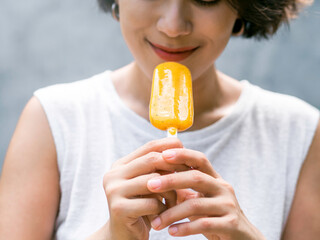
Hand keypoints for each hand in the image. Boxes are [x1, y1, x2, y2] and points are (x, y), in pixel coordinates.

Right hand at [103, 138, 189, 239]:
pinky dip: (163, 209)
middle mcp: (113, 174)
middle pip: (151, 160)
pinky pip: (152, 203)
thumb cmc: (142, 209)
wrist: (124, 237)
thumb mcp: (150, 186)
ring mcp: (114, 191)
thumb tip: (182, 148)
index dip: (169, 146)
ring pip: (154, 181)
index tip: (186, 150)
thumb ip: (160, 169)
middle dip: (174, 167)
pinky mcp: (119, 208)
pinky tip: (162, 214)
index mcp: (120, 166)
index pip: (148, 147)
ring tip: (173, 202)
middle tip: (189, 175)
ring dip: (170, 193)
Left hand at [147, 148, 265, 239]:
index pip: (200, 160)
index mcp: (215, 179)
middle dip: (171, 180)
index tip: (162, 154)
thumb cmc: (214, 216)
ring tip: (156, 223)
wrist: (243, 238)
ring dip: (172, 213)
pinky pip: (204, 224)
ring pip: (196, 205)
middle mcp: (223, 188)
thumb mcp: (200, 200)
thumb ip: (185, 189)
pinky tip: (172, 232)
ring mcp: (228, 206)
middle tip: (150, 185)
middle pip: (196, 178)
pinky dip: (185, 228)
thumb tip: (156, 177)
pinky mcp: (231, 224)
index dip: (182, 154)